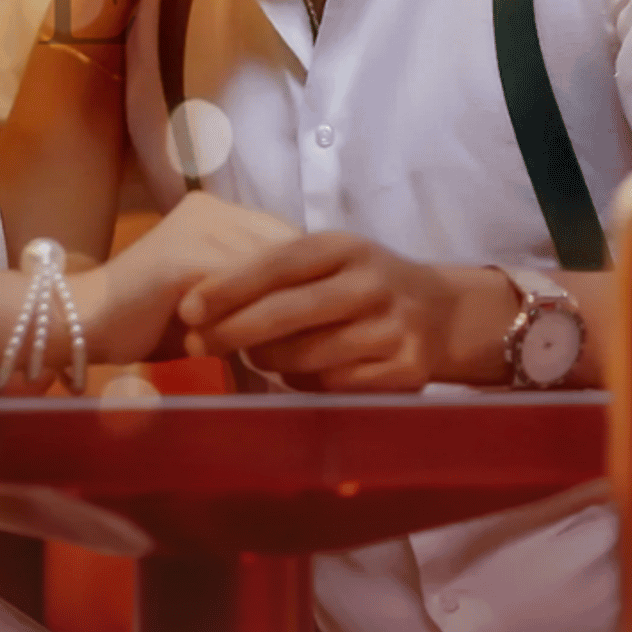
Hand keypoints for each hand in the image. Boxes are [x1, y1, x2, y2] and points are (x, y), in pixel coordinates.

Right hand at [78, 192, 296, 366]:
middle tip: (315, 339)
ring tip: (294, 351)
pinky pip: (238, 292)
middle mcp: (212, 208)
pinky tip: (261, 352)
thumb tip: (306, 310)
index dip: (306, 280)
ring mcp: (198, 228)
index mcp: (218, 211)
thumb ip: (250, 292)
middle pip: (285, 251)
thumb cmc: (148, 321)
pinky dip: (254, 323)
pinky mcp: (185, 255)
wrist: (84, 323)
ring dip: (282, 314)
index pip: (288, 240)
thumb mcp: (212, 299)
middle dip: (301, 296)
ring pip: (267, 273)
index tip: (320, 319)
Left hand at [177, 231, 466, 391]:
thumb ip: (276, 270)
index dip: (229, 286)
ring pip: (309, 355)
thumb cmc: (360, 284)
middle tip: (196, 345)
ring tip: (252, 356)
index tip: (188, 307)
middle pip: (290, 311)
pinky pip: (335, 384)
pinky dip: (305, 383)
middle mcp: (371, 283)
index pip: (278, 263)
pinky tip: (296, 375)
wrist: (443, 313)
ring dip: (269, 361)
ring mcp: (393, 328)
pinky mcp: (407, 370)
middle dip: (234, 330)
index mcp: (345, 246)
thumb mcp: (329, 260)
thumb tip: (201, 299)